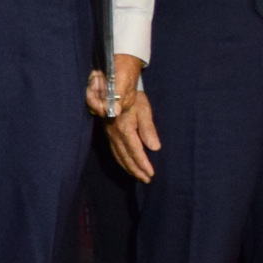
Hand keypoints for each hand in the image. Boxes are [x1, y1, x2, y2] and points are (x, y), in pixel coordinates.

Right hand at [102, 58, 159, 182]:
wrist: (115, 81)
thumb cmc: (133, 94)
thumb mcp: (144, 108)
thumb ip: (148, 128)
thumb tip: (155, 147)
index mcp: (124, 127)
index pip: (134, 150)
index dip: (142, 164)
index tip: (151, 174)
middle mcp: (114, 132)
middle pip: (125, 156)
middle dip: (136, 170)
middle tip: (146, 180)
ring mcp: (109, 132)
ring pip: (118, 154)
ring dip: (128, 167)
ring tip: (138, 177)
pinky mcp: (107, 131)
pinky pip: (113, 149)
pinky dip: (121, 160)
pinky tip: (126, 164)